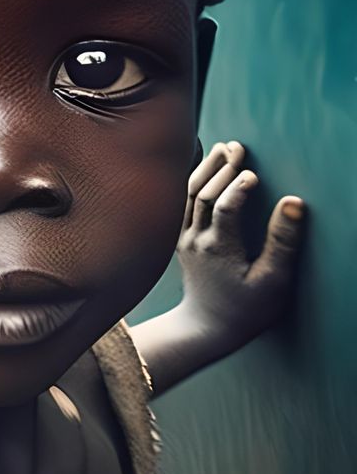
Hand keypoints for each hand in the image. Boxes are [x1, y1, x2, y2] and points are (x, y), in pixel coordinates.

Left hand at [177, 140, 305, 348]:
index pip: (224, 207)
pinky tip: (202, 167)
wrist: (208, 327)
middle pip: (203, 194)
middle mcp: (196, 239)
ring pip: (188, 196)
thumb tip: (293, 202)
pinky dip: (191, 182)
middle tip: (238, 146)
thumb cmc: (248, 309)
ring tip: (222, 147)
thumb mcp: (273, 280)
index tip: (254, 172)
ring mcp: (184, 238)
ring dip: (205, 170)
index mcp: (219, 248)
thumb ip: (282, 242)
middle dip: (221, 169)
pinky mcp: (181, 240)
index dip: (238, 187)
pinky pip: (182, 204)